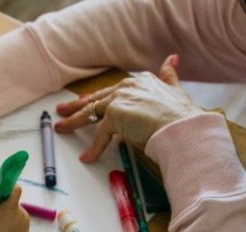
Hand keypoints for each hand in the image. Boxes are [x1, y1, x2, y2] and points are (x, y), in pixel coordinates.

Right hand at [0, 185, 29, 231]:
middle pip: (12, 199)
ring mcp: (26, 220)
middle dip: (2, 203)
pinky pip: (18, 215)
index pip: (15, 189)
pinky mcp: (27, 226)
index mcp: (10, 211)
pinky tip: (3, 230)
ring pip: (14, 207)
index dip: (5, 188)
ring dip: (6, 211)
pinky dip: (10, 218)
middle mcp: (21, 214)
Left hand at [54, 54, 202, 161]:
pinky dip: (94, 148)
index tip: (86, 101)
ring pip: (91, 112)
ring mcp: (119, 99)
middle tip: (62, 110)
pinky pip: (100, 135)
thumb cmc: (182, 117)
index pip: (112, 90)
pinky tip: (88, 157)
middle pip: (96, 99)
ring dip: (74, 121)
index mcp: (140, 81)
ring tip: (61, 128)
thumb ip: (170, 76)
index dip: (97, 98)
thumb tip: (172, 59)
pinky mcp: (115, 115)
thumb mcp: (176, 91)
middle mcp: (128, 86)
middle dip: (77, 105)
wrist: (183, 129)